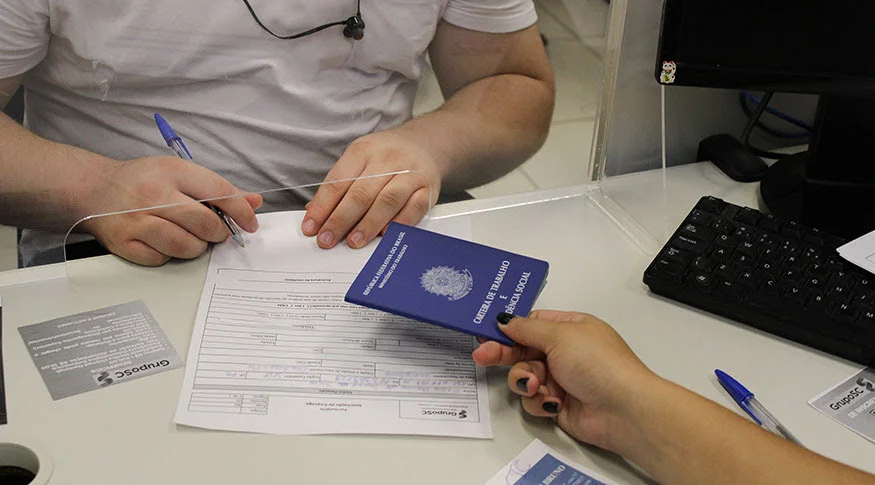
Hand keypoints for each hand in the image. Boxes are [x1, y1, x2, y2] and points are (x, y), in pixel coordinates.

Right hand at [80, 156, 262, 265]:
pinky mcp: (123, 242)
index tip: (249, 224)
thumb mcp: (180, 172)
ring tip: (192, 238)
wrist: (94, 188)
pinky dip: (169, 256)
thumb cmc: (142, 181)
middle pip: (204, 223)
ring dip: (196, 247)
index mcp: (172, 172)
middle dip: (218, 233)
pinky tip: (165, 243)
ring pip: (185, 246)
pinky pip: (161, 259)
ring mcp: (136, 220)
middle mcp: (153, 195)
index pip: (219, 192)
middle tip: (216, 232)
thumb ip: (218, 189)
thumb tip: (253, 202)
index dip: (240, 211)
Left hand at [301, 129, 441, 248]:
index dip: (322, 207)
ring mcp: (410, 173)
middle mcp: (387, 160)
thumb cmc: (387, 156)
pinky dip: (398, 223)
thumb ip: (339, 185)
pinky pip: (413, 209)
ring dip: (368, 225)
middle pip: (360, 194)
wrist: (425, 143)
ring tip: (353, 241)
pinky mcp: (427, 189)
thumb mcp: (359, 159)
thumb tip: (316, 213)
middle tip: (327, 239)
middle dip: (340, 220)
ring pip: (386, 201)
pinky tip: (385, 234)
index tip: (311, 227)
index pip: (338, 182)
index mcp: (363, 151)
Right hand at [472, 310, 656, 451]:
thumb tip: (504, 320)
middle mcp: (565, 352)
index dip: (509, 329)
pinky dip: (539, 401)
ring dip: (526, 381)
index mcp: (570, 328)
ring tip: (538, 386)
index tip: (486, 334)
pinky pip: (533, 400)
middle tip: (482, 357)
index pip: (532, 324)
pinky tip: (553, 403)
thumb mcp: (560, 335)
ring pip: (524, 377)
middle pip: (523, 350)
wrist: (622, 410)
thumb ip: (527, 328)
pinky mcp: (557, 404)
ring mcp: (561, 379)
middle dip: (504, 355)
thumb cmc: (597, 364)